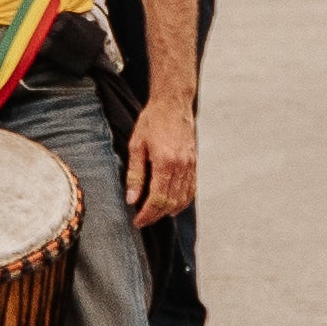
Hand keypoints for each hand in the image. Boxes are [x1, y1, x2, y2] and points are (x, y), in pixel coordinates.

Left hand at [124, 94, 197, 223]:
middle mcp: (181, 166)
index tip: (137, 222)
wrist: (173, 104)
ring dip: (169, 211)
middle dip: (156, 216)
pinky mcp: (194, 163)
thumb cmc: (152, 121)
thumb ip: (135, 174)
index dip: (147, 214)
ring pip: (182, 198)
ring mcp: (190, 165)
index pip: (157, 199)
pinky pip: (191, 189)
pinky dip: (182, 201)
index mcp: (165, 162)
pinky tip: (173, 205)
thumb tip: (132, 199)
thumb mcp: (136, 145)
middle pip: (170, 202)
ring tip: (155, 216)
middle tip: (143, 221)